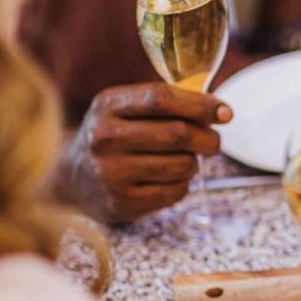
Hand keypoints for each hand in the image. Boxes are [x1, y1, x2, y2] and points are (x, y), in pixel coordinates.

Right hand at [57, 82, 231, 223]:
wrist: (74, 180)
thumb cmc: (115, 137)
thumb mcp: (126, 110)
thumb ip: (166, 103)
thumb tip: (220, 110)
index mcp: (107, 105)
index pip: (162, 98)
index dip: (200, 105)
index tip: (226, 113)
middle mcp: (104, 137)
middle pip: (178, 134)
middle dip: (208, 138)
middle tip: (214, 143)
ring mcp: (111, 172)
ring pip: (182, 165)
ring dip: (194, 163)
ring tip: (184, 161)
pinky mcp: (122, 201)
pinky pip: (175, 192)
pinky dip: (182, 185)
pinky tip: (168, 180)